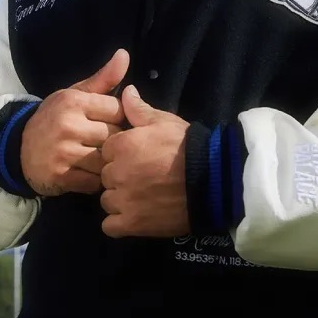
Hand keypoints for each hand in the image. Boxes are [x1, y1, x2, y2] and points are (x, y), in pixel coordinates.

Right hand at [21, 49, 129, 195]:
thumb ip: (104, 78)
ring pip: (106, 160)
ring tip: (101, 159)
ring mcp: (63, 152)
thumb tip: (124, 54)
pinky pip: (94, 182)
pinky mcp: (61, 176)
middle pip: (114, 135)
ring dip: (108, 163)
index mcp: (74, 101)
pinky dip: (96, 181)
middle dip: (115, 141)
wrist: (18, 150)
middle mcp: (68, 125)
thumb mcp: (75, 94)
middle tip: (108, 142)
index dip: (119, 117)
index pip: (118, 109)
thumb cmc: (55, 118)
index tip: (111, 121)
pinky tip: (90, 173)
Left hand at [100, 85, 190, 237]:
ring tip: (142, 197)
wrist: (212, 180)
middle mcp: (116, 173)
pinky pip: (111, 226)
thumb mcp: (164, 121)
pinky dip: (120, 223)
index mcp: (121, 145)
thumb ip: (139, 109)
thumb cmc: (187, 146)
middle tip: (142, 177)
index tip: (137, 157)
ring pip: (107, 200)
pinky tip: (135, 216)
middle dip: (119, 175)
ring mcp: (123, 200)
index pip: (107, 151)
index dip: (121, 154)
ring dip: (119, 199)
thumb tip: (126, 91)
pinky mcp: (132, 224)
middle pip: (106, 175)